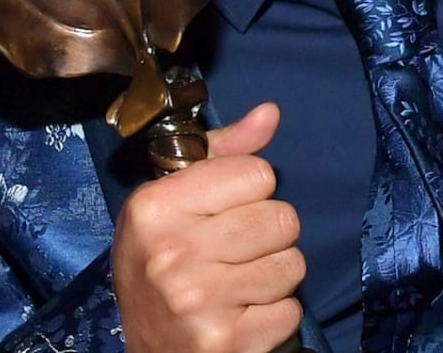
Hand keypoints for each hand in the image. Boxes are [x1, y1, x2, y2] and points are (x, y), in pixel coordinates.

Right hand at [113, 103, 304, 352]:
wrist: (149, 349)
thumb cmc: (162, 267)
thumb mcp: (175, 204)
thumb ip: (224, 155)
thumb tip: (270, 113)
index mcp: (155, 208)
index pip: (258, 173)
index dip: (249, 193)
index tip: (223, 214)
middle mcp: (172, 253)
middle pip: (281, 218)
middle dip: (268, 236)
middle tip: (234, 254)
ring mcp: (198, 301)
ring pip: (293, 265)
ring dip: (274, 276)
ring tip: (239, 285)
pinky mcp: (225, 342)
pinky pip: (290, 311)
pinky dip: (274, 316)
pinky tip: (242, 316)